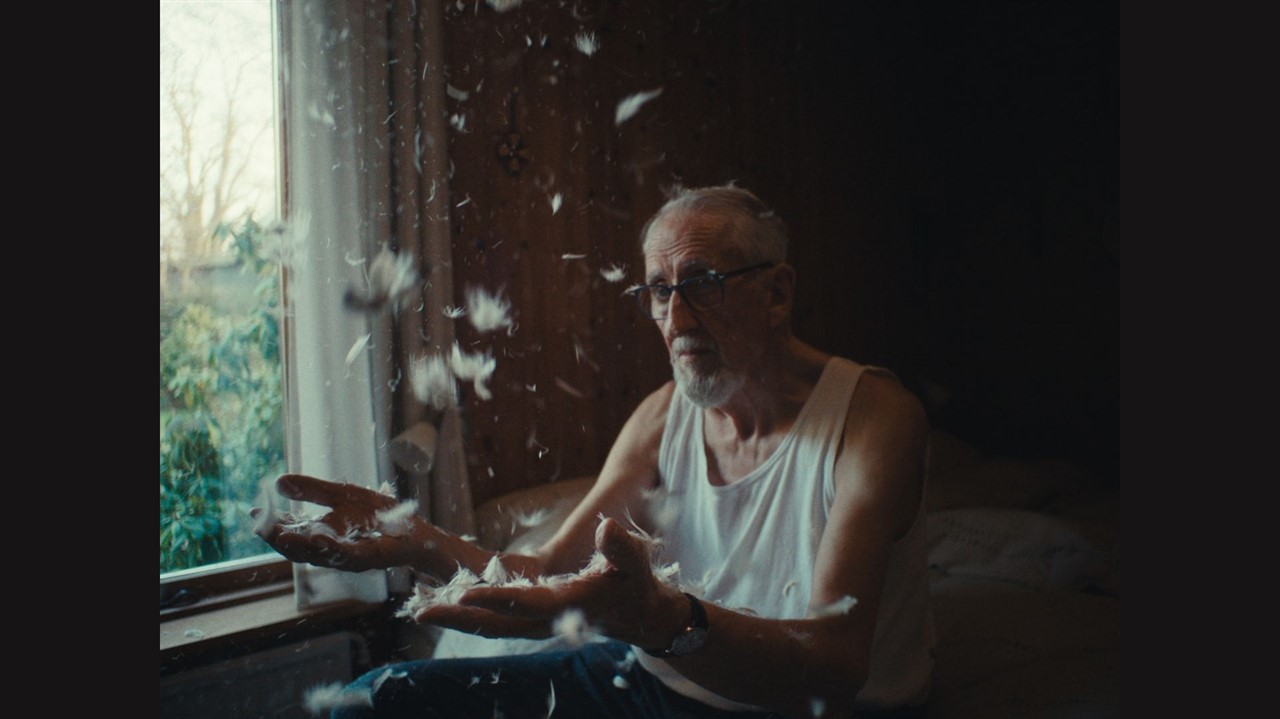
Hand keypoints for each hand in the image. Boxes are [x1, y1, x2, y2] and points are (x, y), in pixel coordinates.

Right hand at [251, 473, 421, 571]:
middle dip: (277, 537)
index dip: (271, 523)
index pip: (289, 532)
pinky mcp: (368, 557)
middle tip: (258, 524)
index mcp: (320, 535)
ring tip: (278, 534)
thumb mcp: (340, 496)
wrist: (411, 529)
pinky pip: (346, 554)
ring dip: (297, 545)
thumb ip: (313, 490)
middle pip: (296, 548)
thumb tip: (278, 481)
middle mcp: (328, 549)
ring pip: (317, 554)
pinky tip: (317, 536)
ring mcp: (347, 556)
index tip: (253, 512)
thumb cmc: (376, 515)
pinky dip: (330, 547)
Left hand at [415, 517, 684, 648]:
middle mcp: (545, 620)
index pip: (523, 604)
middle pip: (493, 624)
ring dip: (456, 616)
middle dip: (457, 617)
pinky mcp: (532, 616)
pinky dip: (470, 611)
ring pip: (489, 623)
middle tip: (419, 611)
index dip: (494, 599)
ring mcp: (536, 621)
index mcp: (567, 607)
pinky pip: (495, 616)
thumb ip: (620, 547)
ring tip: (420, 607)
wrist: (639, 614)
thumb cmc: (636, 584)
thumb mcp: (634, 562)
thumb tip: (607, 527)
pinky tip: (446, 599)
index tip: (464, 592)